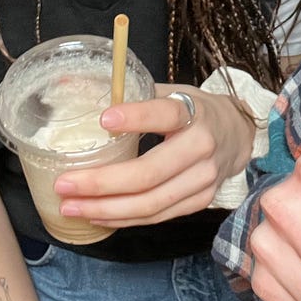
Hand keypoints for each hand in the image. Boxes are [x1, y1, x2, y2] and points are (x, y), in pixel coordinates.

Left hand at [53, 83, 256, 226]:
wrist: (236, 135)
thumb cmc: (193, 111)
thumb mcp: (167, 91)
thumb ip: (125, 90)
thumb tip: (64, 82)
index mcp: (194, 112)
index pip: (166, 114)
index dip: (136, 117)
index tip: (103, 121)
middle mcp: (202, 147)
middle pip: (149, 173)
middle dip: (102, 183)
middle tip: (64, 183)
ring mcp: (203, 179)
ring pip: (151, 203)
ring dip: (106, 208)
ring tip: (70, 206)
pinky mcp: (200, 201)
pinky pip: (157, 216)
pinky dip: (124, 218)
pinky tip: (96, 214)